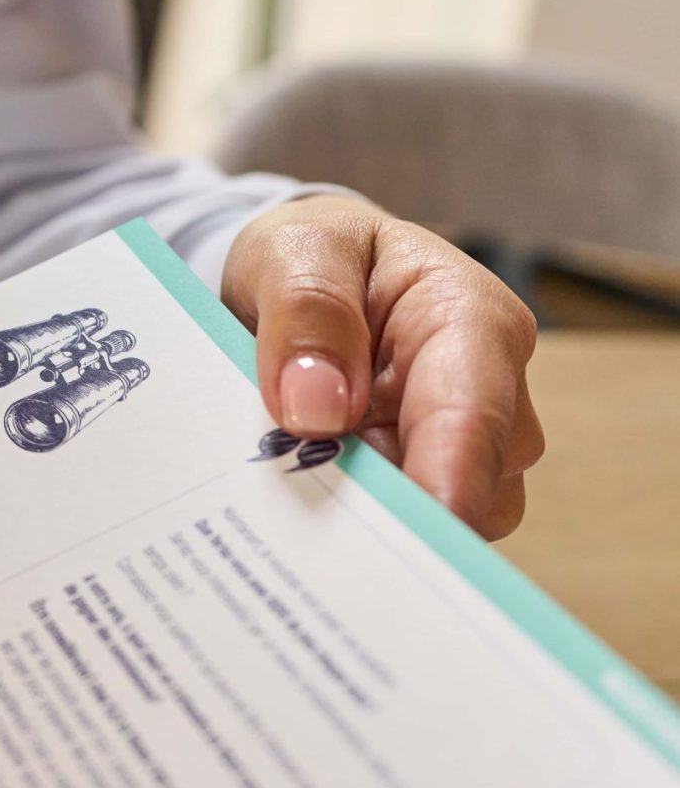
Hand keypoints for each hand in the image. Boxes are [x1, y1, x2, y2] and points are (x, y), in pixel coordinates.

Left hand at [219, 195, 543, 538]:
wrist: (307, 278)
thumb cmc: (315, 255)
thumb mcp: (294, 251)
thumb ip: (307, 313)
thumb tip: (320, 408)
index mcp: (472, 318)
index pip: (472, 415)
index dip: (447, 484)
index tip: (411, 536)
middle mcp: (493, 391)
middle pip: (469, 486)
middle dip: (390, 505)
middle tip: (303, 495)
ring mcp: (470, 447)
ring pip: (443, 519)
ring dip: (371, 512)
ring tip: (299, 470)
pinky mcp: (436, 483)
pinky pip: (413, 529)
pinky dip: (362, 521)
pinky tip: (314, 496)